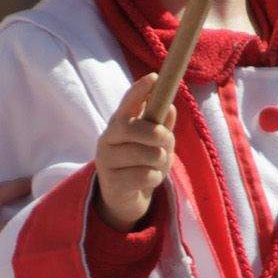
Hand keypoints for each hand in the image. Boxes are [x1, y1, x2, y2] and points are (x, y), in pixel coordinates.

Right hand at [95, 73, 176, 230]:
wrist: (124, 199)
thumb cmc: (141, 163)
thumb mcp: (154, 143)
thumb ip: (161, 126)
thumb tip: (170, 108)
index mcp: (119, 123)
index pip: (127, 103)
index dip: (139, 91)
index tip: (154, 78)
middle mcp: (108, 138)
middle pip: (133, 127)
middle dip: (157, 134)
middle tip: (166, 141)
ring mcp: (107, 160)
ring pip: (145, 154)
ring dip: (160, 161)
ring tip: (156, 165)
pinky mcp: (112, 182)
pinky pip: (145, 175)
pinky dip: (155, 178)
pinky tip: (148, 181)